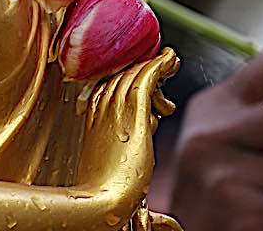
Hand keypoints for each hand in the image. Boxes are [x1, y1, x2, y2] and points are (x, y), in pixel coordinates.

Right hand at [79, 48, 179, 199]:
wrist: (100, 200)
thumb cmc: (104, 185)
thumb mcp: (108, 152)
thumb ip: (119, 135)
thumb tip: (145, 125)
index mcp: (91, 112)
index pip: (112, 81)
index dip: (132, 74)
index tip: (147, 75)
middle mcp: (100, 102)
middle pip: (125, 73)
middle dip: (146, 68)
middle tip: (165, 65)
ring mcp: (115, 103)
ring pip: (137, 71)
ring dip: (157, 66)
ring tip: (172, 63)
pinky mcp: (133, 108)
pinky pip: (148, 75)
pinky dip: (161, 65)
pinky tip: (171, 61)